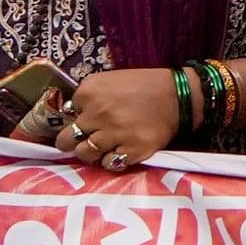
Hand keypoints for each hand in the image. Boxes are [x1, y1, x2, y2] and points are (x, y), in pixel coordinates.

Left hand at [50, 66, 180, 172]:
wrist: (179, 96)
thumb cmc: (144, 85)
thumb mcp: (111, 80)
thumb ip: (90, 96)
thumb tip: (74, 114)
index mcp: (90, 92)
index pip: (68, 112)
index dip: (78, 115)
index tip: (88, 117)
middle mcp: (97, 113)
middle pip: (66, 139)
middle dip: (70, 142)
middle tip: (81, 142)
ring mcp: (113, 134)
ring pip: (85, 154)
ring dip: (91, 153)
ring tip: (102, 148)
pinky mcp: (131, 151)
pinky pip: (109, 164)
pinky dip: (112, 160)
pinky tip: (120, 152)